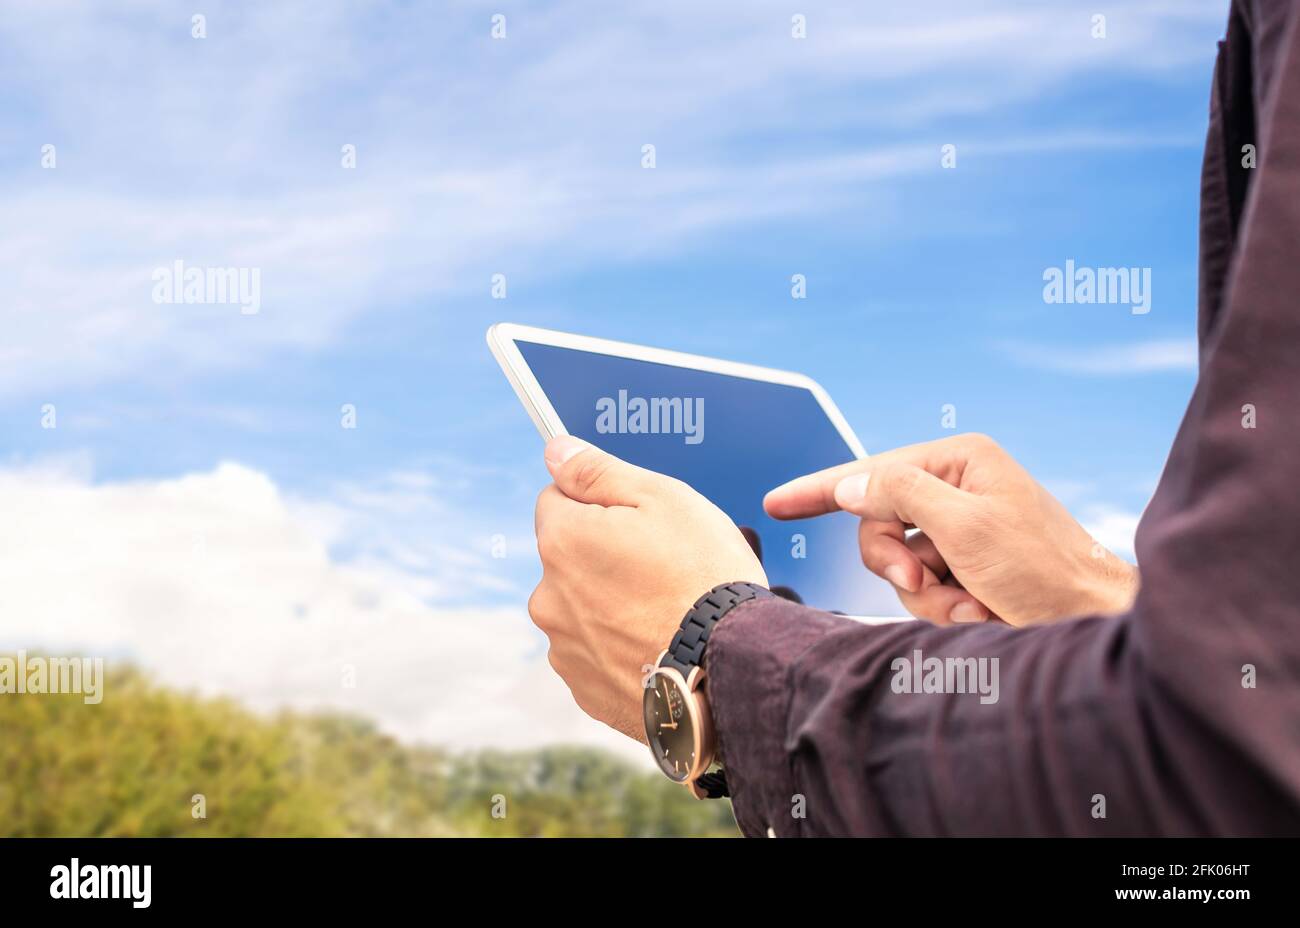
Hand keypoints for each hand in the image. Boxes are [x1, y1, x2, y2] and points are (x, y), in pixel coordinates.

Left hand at [530, 435, 766, 740]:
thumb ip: (597, 471)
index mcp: (562, 541)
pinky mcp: (587, 691)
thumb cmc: (705, 577)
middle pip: (569, 558)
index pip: (557, 500)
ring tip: (667, 613)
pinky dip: (622, 648)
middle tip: (663, 568)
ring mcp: (565, 649)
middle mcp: (549, 597)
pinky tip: (661, 647)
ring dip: (612, 605)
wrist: (733, 670)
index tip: (640, 522)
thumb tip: (555, 451)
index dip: (601, 503)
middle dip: (604, 556)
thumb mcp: (662, 498)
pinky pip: (598, 655)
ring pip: (583, 609)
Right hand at [763, 433, 1137, 625]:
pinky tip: (983, 613)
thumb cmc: (1045, 569)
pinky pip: (924, 589)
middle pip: (880, 523)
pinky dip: (946, 609)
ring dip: (930, 596)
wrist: (1094, 620)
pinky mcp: (967, 568)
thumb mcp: (966, 526)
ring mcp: (962, 530)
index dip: (818, 490)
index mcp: (960, 460)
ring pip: (899, 564)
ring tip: (973, 607)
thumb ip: (899, 495)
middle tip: (926, 583)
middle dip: (898, 564)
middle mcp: (957, 489)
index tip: (776, 503)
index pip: (871, 471)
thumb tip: (849, 484)